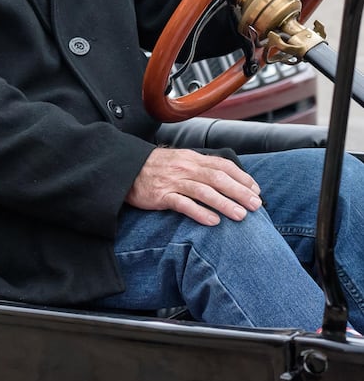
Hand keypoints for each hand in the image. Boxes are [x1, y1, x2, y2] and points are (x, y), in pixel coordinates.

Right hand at [126, 147, 261, 225]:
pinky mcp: (161, 196)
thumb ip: (201, 167)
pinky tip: (213, 221)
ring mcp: (173, 182)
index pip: (223, 165)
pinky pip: (183, 204)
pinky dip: (199, 213)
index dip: (242, 177)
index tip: (256, 190)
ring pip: (203, 192)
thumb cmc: (155, 168)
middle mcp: (185, 168)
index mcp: (192, 158)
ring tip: (240, 216)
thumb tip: (227, 178)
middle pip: (217, 178)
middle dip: (239, 192)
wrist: (125, 169)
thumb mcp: (180, 160)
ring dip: (224, 204)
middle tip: (256, 205)